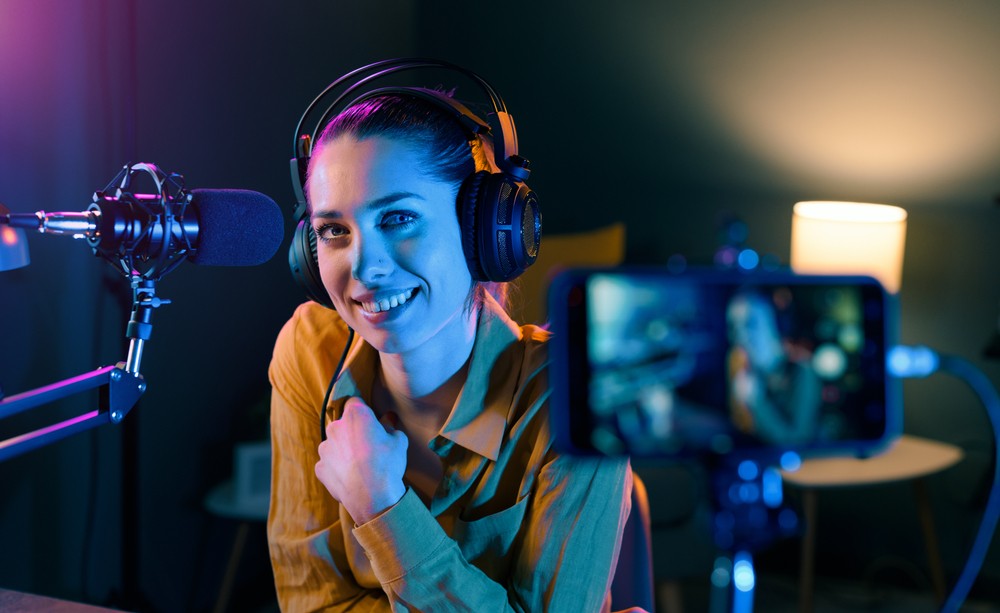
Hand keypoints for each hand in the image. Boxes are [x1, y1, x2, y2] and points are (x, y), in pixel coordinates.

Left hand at [315, 396, 407, 523]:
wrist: (372, 497)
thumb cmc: (387, 464)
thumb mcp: (398, 441)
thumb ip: (390, 426)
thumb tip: (389, 419)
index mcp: (355, 415)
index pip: (355, 402)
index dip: (364, 412)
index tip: (371, 421)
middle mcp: (335, 427)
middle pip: (343, 424)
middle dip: (353, 431)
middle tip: (368, 446)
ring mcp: (325, 448)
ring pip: (335, 444)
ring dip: (344, 450)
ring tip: (360, 465)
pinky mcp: (320, 467)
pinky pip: (329, 463)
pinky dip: (337, 467)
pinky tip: (351, 476)